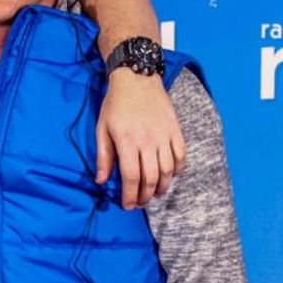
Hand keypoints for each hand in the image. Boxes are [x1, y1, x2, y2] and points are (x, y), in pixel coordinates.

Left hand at [95, 71, 184, 207]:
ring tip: (154, 193)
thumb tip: (101, 181)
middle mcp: (148, 141)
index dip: (131, 196)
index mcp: (127, 141)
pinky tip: (170, 175)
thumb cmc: (115, 104)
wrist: (136, 77)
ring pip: (168, 171)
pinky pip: (181, 156)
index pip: (132, 177)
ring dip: (162, 187)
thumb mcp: (102, 129)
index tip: (128, 205)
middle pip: (151, 178)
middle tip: (140, 203)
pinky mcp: (175, 130)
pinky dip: (178, 170)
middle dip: (145, 196)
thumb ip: (103, 156)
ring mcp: (164, 135)